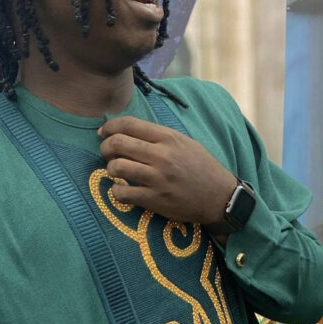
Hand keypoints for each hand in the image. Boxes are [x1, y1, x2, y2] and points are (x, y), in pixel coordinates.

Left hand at [99, 116, 236, 224]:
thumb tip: (129, 132)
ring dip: (110, 168)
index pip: (129, 124)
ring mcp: (157, 178)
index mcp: (168, 138)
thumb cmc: (202, 167)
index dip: (110, 126)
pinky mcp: (155, 199)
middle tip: (106, 152)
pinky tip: (122, 189)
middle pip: (118, 143)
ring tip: (115, 171)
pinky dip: (116, 190)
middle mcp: (161, 156)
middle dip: (105, 147)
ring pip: (117, 167)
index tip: (103, 132)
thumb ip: (159, 136)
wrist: (219, 196)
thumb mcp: (185, 142)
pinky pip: (122, 193)